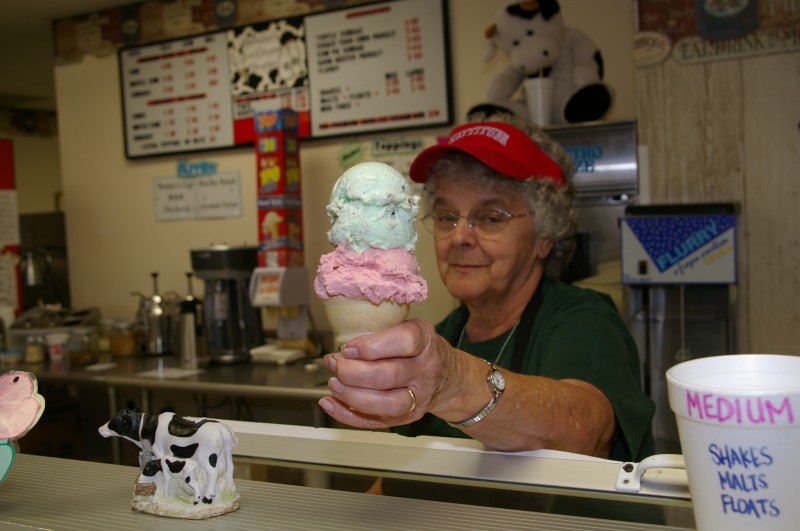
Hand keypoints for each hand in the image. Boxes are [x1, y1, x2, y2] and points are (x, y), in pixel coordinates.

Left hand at [318, 319, 456, 428]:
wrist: (449, 377)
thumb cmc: (420, 349)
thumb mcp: (408, 328)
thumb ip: (379, 336)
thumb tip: (339, 353)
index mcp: (425, 341)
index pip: (404, 342)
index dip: (371, 346)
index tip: (348, 348)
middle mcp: (425, 370)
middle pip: (388, 376)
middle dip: (353, 373)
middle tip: (336, 365)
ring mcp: (419, 397)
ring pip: (386, 404)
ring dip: (352, 396)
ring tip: (334, 384)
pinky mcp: (408, 417)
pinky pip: (377, 421)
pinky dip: (348, 415)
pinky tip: (330, 404)